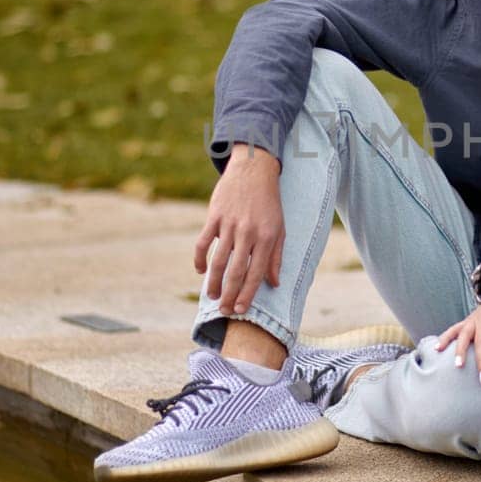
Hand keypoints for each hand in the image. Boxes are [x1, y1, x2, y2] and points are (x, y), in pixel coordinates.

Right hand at [193, 144, 283, 317]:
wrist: (254, 170)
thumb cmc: (269, 203)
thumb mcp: (280, 228)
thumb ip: (277, 257)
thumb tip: (274, 284)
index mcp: (267, 238)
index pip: (256, 273)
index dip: (247, 294)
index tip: (241, 310)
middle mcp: (248, 233)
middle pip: (236, 271)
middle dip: (229, 295)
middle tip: (224, 311)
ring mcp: (230, 224)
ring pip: (218, 260)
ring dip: (214, 282)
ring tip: (212, 296)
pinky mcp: (215, 216)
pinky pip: (203, 242)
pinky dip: (200, 259)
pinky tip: (201, 271)